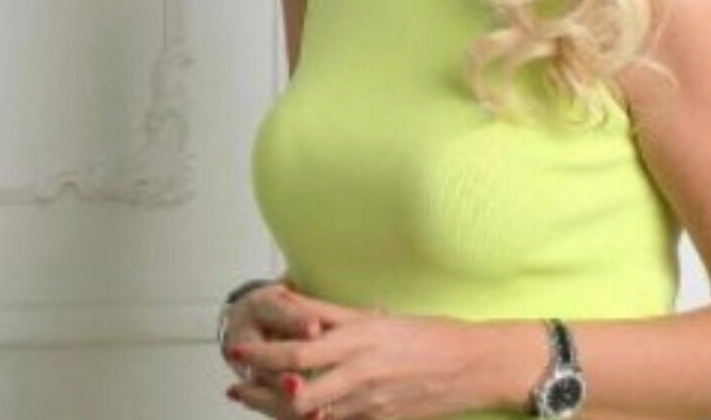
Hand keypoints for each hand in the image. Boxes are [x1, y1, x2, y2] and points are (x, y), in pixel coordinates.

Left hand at [225, 289, 484, 419]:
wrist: (473, 366)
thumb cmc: (432, 337)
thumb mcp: (378, 317)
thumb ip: (330, 313)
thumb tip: (290, 301)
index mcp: (361, 339)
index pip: (298, 350)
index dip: (262, 353)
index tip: (238, 350)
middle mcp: (362, 372)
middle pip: (295, 390)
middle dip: (258, 391)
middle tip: (237, 386)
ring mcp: (370, 403)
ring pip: (308, 414)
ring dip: (275, 408)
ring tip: (254, 399)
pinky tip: (296, 414)